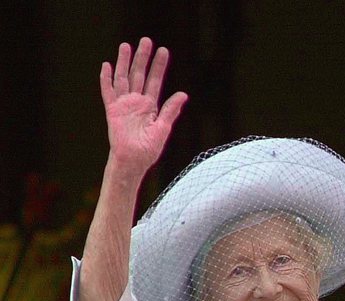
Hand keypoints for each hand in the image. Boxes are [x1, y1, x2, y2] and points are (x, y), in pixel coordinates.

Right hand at [100, 37, 187, 174]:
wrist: (133, 161)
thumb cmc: (148, 149)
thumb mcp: (163, 128)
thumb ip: (171, 110)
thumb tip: (183, 94)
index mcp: (150, 106)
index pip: (155, 81)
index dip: (159, 66)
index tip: (164, 51)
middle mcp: (136, 102)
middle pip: (139, 74)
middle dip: (143, 58)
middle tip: (146, 40)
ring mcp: (123, 104)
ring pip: (123, 78)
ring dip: (124, 62)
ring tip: (126, 46)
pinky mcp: (112, 110)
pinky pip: (108, 91)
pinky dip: (106, 79)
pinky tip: (107, 65)